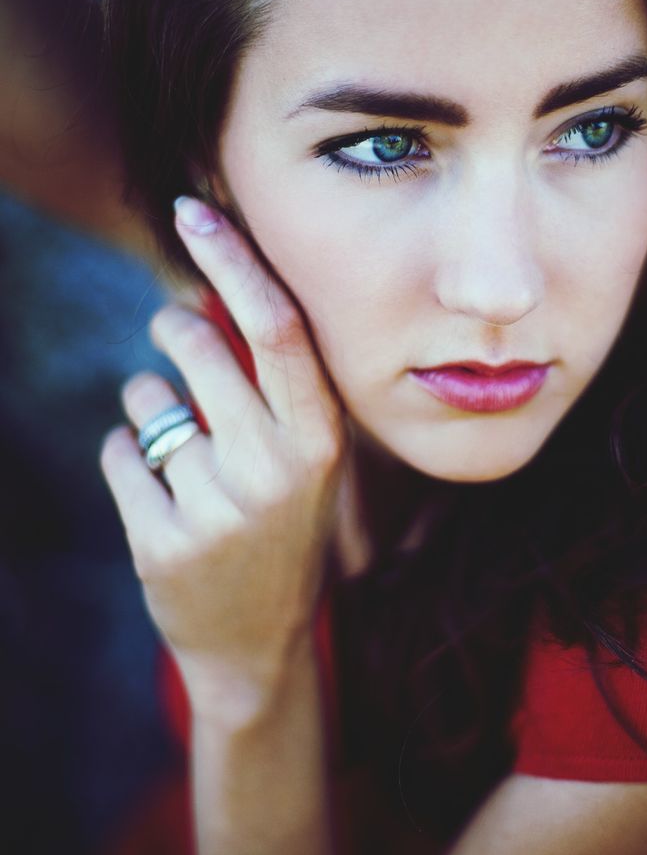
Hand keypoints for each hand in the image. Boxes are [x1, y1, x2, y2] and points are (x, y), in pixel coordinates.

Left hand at [100, 196, 347, 723]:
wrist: (257, 643)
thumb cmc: (282, 526)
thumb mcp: (301, 458)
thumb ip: (269, 382)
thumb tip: (206, 287)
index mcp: (319, 441)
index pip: (278, 328)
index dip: (234, 260)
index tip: (193, 212)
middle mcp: (274, 470)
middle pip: (200, 346)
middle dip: (173, 323)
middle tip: (174, 328)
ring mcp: (216, 509)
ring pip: (147, 399)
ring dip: (150, 404)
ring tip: (180, 448)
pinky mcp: (160, 541)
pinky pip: (118, 452)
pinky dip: (129, 456)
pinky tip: (161, 494)